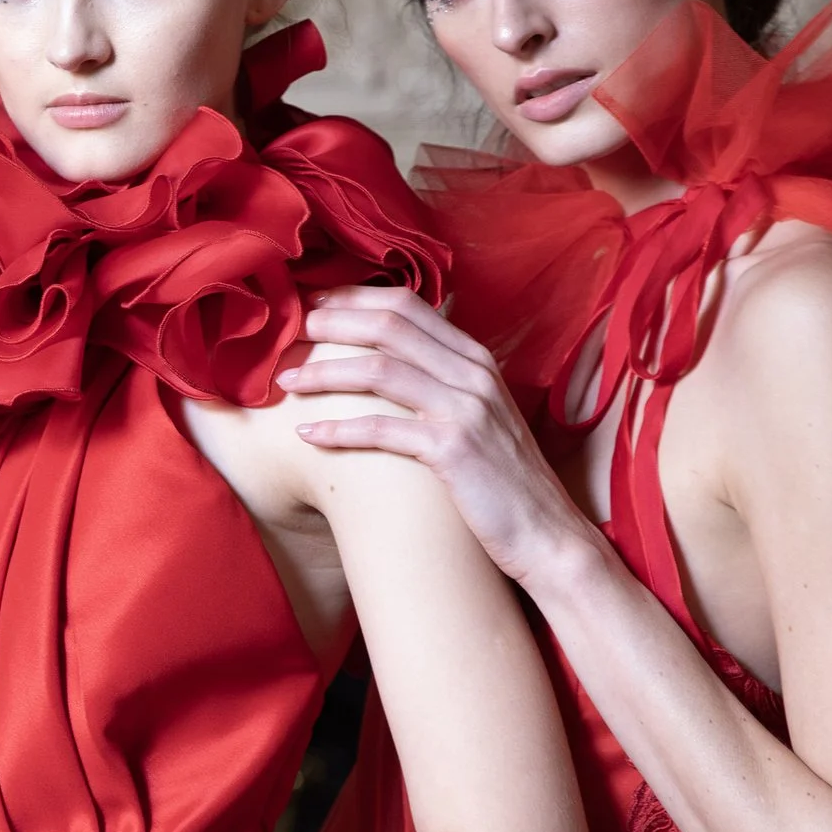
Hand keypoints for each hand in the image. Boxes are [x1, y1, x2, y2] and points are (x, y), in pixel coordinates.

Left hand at [282, 285, 596, 585]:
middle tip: (289, 331)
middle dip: (331, 323)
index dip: (353, 298)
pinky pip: (382, 429)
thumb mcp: (476, 414)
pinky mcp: (454, 450)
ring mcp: (466, 409)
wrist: (546, 533)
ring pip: (379, 371)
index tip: (313, 304)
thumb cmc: (501, 478)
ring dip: (324, 373)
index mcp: (474, 357)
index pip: (406, 304)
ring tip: (285, 382)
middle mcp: (472, 373)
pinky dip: (339, 429)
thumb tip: (387, 360)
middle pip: (388, 325)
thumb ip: (439, 380)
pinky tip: (307, 433)